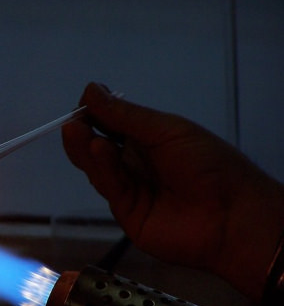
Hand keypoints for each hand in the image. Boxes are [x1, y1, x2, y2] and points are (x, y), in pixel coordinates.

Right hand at [62, 83, 283, 301]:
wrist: (232, 215)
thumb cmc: (208, 164)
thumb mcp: (167, 130)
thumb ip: (125, 115)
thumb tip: (90, 90)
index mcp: (147, 138)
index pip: (110, 121)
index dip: (96, 111)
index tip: (87, 100)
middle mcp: (134, 161)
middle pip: (97, 144)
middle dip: (83, 130)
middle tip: (72, 121)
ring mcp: (128, 187)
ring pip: (97, 165)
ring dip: (86, 147)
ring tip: (75, 130)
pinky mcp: (125, 211)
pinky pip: (109, 185)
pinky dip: (101, 167)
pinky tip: (98, 148)